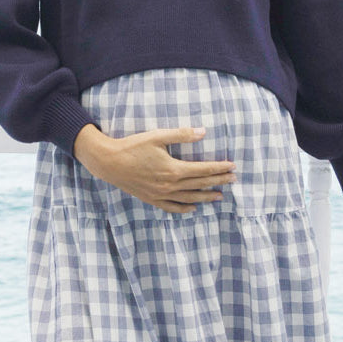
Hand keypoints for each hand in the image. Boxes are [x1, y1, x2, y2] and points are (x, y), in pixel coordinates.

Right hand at [73, 124, 236, 213]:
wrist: (108, 162)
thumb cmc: (132, 146)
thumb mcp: (157, 136)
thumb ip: (182, 134)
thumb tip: (203, 132)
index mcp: (174, 169)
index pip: (203, 169)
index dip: (219, 168)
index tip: (232, 166)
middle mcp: (170, 185)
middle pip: (200, 184)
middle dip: (218, 181)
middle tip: (233, 179)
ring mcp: (161, 194)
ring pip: (189, 198)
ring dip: (206, 197)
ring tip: (219, 196)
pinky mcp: (152, 199)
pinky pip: (172, 207)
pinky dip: (185, 208)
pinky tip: (193, 208)